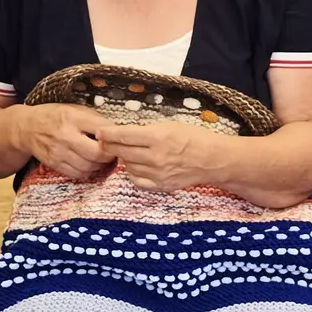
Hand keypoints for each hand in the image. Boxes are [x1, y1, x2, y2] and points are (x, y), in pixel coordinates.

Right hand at [21, 104, 114, 179]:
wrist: (27, 127)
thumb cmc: (55, 116)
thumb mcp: (75, 109)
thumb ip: (94, 119)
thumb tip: (116, 132)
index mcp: (73, 117)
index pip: (102, 130)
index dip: (114, 137)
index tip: (117, 139)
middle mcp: (65, 135)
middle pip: (96, 153)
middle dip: (109, 155)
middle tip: (112, 152)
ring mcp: (58, 151)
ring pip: (88, 166)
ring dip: (99, 165)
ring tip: (100, 158)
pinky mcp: (54, 163)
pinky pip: (77, 174)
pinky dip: (87, 171)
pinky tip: (88, 164)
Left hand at [96, 121, 220, 192]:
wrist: (212, 159)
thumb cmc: (192, 137)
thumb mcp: (169, 125)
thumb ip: (146, 130)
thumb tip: (123, 133)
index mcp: (158, 137)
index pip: (124, 136)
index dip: (108, 134)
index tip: (99, 132)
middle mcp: (155, 157)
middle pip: (121, 152)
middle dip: (110, 146)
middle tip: (105, 142)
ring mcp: (157, 174)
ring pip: (127, 167)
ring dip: (124, 159)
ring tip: (130, 152)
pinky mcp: (160, 186)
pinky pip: (136, 181)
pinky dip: (133, 173)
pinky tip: (138, 166)